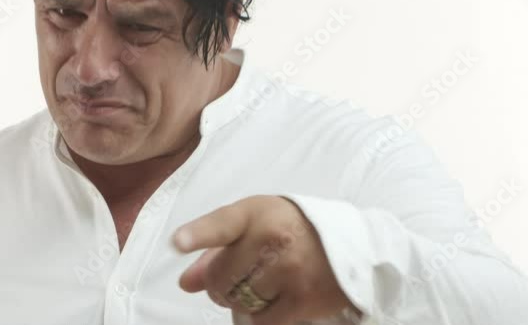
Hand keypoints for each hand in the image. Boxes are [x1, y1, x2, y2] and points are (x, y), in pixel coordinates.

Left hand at [172, 195, 360, 324]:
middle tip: (234, 280)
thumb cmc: (291, 230)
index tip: (177, 242)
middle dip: (220, 286)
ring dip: (241, 302)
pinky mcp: (303, 298)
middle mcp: (272, 239)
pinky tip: (273, 300)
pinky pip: (263, 320)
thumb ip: (216, 249)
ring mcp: (289, 270)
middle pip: (222, 278)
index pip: (222, 224)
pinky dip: (261, 316)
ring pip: (240, 302)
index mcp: (256, 213)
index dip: (198, 234)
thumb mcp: (255, 223)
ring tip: (259, 286)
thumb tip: (186, 283)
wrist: (349, 245)